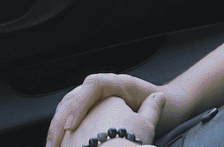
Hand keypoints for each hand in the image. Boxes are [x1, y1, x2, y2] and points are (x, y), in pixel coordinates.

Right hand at [46, 75, 165, 146]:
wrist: (171, 105)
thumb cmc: (165, 108)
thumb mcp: (157, 109)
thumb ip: (152, 109)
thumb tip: (149, 109)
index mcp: (120, 83)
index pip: (94, 84)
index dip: (80, 104)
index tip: (72, 126)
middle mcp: (106, 87)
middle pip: (75, 96)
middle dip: (61, 119)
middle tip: (54, 143)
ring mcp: (98, 97)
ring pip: (69, 105)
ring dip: (58, 125)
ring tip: (53, 146)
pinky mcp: (95, 108)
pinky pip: (73, 115)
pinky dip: (63, 129)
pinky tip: (59, 144)